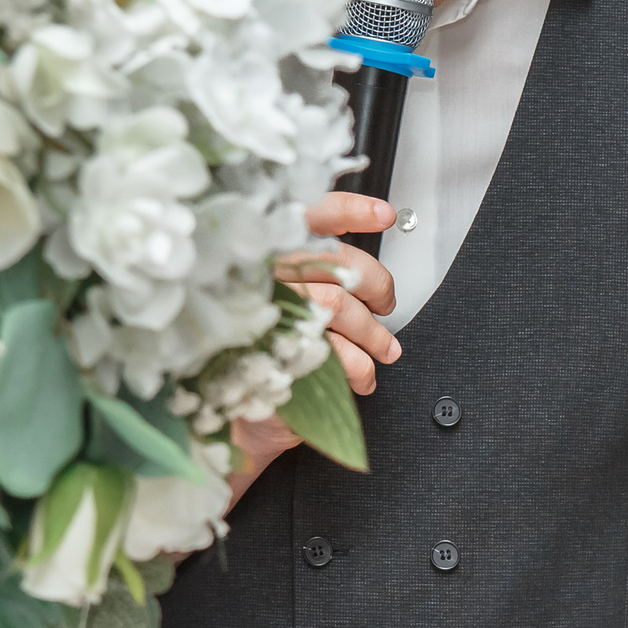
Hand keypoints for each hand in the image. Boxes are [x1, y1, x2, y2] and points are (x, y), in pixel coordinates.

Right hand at [228, 193, 401, 502]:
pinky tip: (362, 377)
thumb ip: (316, 278)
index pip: (307, 215)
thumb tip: (368, 272)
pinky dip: (360, 366)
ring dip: (375, 334)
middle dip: (377, 285)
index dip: (349, 209)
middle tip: (386, 304)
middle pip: (337, 261)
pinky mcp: (278, 352)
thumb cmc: (263, 357)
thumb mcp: (286, 306)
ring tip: (384, 350)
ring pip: (341, 306)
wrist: (240, 418)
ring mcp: (268, 312)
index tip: (382, 215)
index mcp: (266, 256)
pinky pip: (337, 351)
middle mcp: (263, 276)